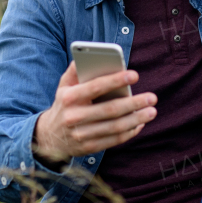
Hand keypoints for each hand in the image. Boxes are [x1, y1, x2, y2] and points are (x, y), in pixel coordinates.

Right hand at [32, 62, 157, 166]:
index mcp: (69, 98)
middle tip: (152, 97)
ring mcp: (81, 135)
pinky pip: (114, 140)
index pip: (95, 87)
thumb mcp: (64, 86)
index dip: (115, 80)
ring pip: (115, 127)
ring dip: (137, 119)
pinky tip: (140, 123)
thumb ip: (75, 70)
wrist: (49, 137)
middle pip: (110, 109)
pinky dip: (130, 132)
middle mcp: (74, 117)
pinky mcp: (89, 148)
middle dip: (134, 103)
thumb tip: (86, 54)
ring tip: (152, 111)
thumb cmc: (64, 105)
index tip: (134, 75)